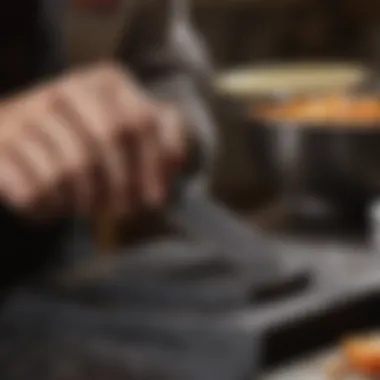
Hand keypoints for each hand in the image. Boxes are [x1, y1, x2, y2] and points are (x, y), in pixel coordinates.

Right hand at [0, 63, 186, 217]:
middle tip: (123, 211)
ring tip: (90, 206)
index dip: (151, 166)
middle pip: (105, 144)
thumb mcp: (138, 130)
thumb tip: (176, 159)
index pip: (139, 123)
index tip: (154, 200)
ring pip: (68, 171)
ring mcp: (27, 113)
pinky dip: (49, 208)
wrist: (33, 132)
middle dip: (120, 186)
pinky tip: (56, 205)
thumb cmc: (96, 137)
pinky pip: (32, 189)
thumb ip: (168, 136)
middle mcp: (66, 88)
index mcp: (105, 81)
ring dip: (85, 201)